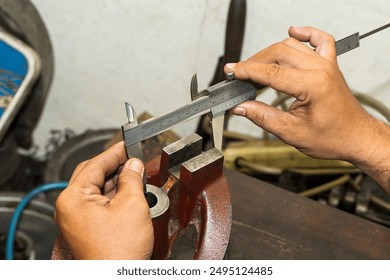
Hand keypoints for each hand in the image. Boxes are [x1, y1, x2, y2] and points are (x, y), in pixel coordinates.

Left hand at [54, 142, 153, 258]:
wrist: (116, 277)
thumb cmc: (118, 253)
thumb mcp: (132, 206)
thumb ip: (132, 179)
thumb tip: (134, 165)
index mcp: (73, 199)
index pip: (95, 164)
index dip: (114, 152)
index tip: (126, 144)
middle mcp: (69, 208)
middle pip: (91, 174)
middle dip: (113, 165)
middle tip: (131, 157)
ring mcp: (74, 218)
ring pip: (95, 188)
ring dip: (114, 180)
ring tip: (133, 174)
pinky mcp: (83, 226)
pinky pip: (96, 202)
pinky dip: (111, 194)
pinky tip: (127, 191)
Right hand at [225, 26, 389, 190]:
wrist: (356, 138)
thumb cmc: (333, 137)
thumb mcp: (292, 132)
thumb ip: (262, 117)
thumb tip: (241, 107)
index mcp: (313, 86)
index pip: (271, 71)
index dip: (247, 71)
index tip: (232, 71)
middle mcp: (321, 70)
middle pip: (278, 53)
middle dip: (254, 62)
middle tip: (239, 73)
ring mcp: (327, 65)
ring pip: (292, 45)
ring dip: (271, 51)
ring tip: (256, 64)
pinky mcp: (330, 65)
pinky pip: (320, 40)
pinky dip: (305, 33)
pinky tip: (293, 33)